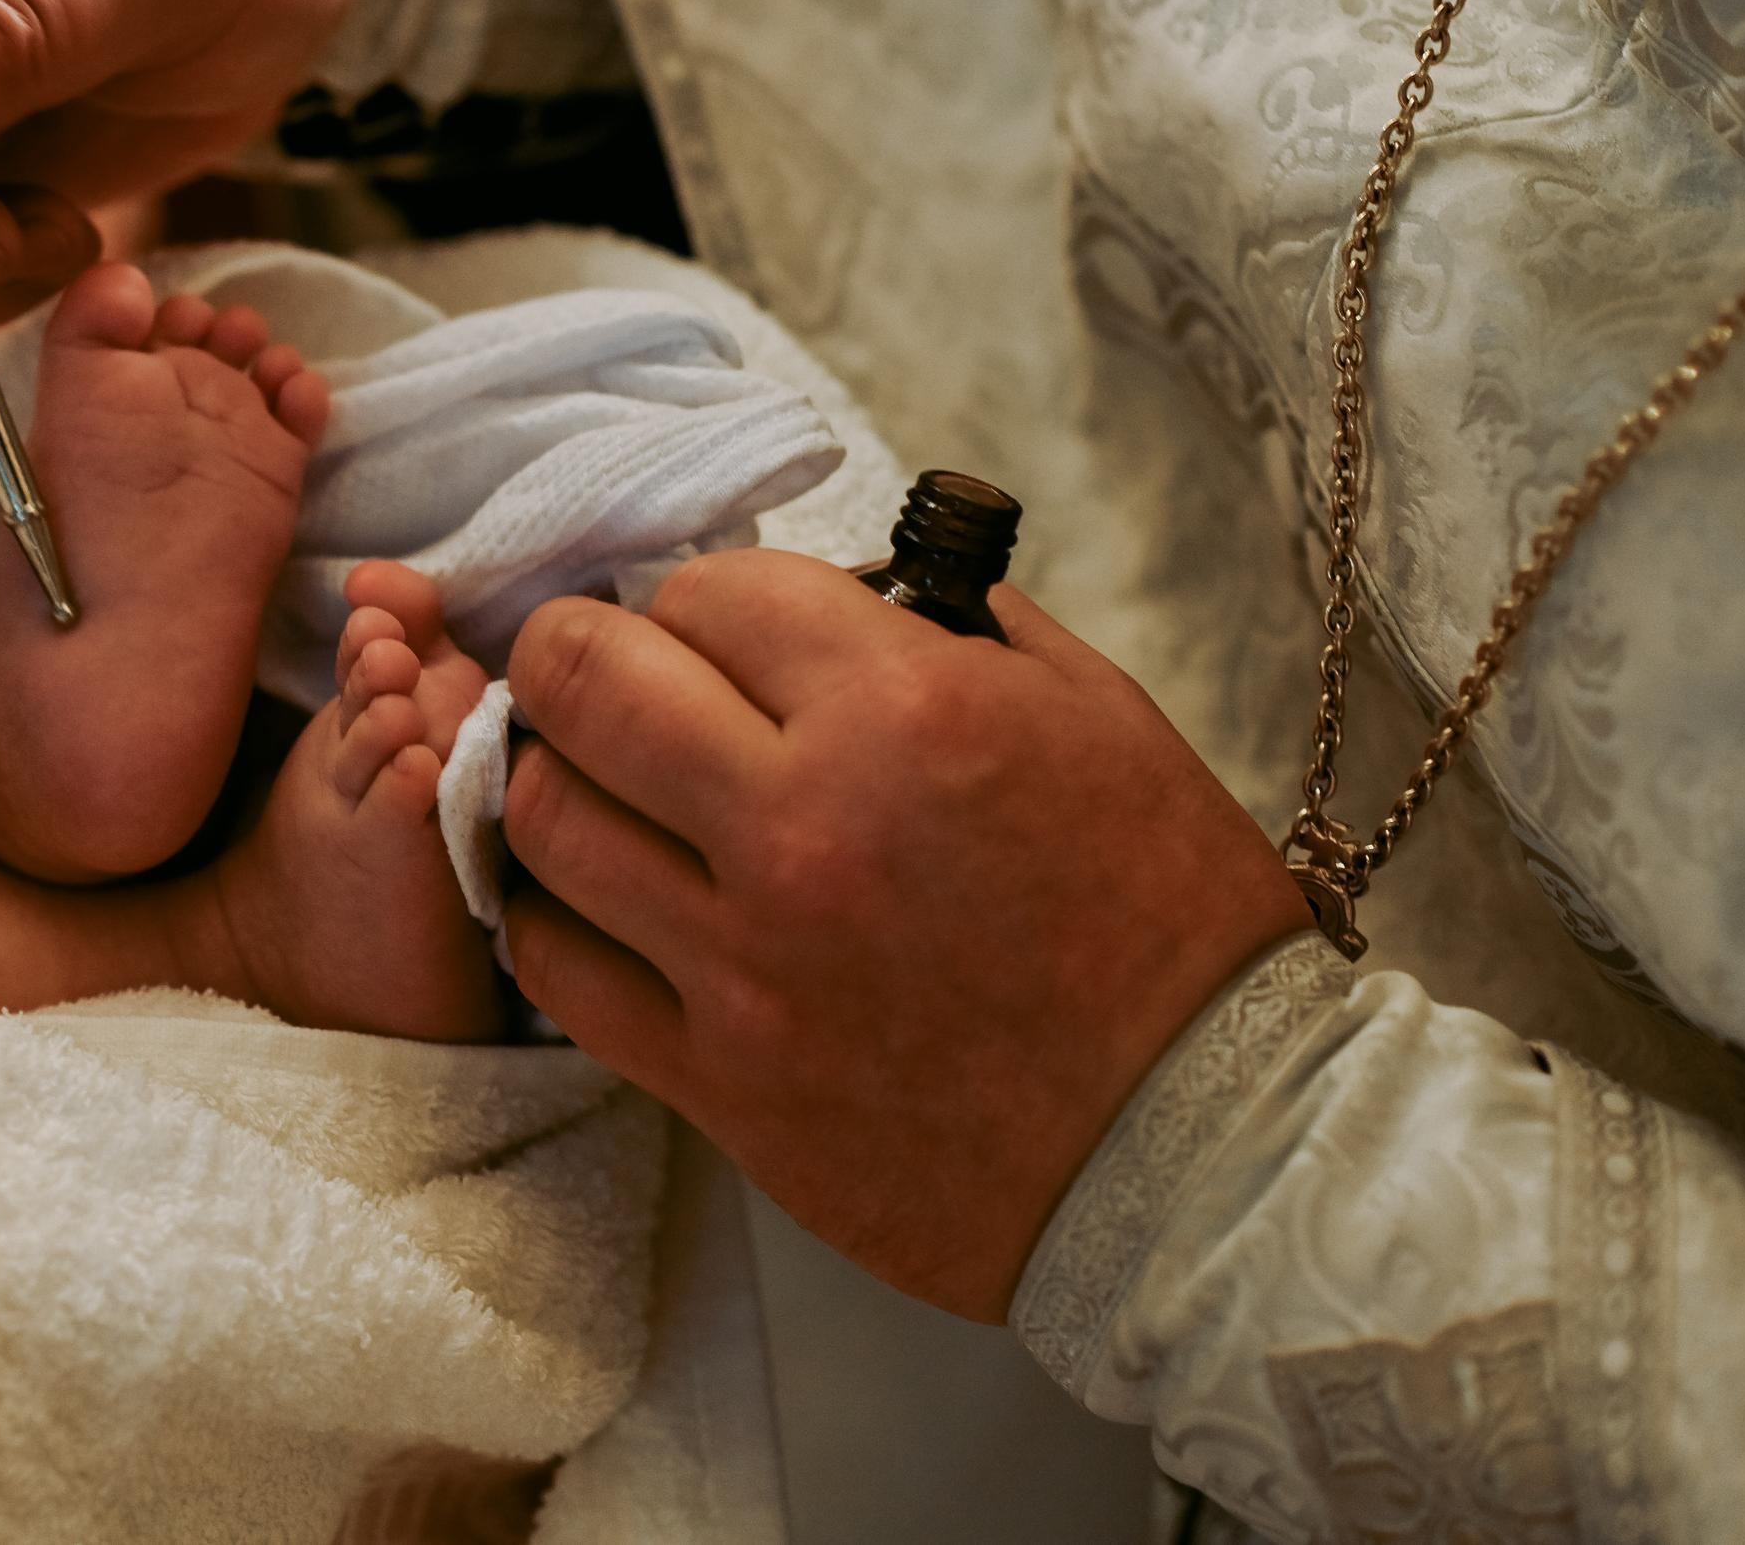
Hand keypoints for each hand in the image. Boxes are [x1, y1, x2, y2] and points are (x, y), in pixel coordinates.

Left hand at [501, 551, 1308, 1321]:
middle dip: (578, 654)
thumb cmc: (1167, 929)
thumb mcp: (1099, 721)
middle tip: (597, 675)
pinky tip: (601, 901)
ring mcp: (747, 964)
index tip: (714, 632)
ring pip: (542, 817)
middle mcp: (805, 827)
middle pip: (582, 681)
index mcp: (909, 715)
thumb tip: (855, 599)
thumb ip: (963, 633)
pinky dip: (555, 917)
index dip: (704, 600)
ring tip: (598, 786)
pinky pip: (558, 969)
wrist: (1202, 1151)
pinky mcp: (720, 1083)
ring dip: (554, 778)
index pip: (710, 592)